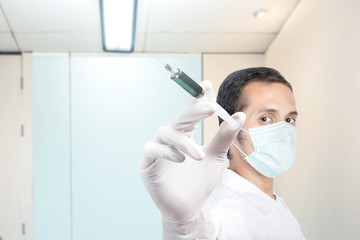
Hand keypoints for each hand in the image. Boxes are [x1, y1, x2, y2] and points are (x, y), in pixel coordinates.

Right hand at [139, 81, 245, 237]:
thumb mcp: (216, 157)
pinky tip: (179, 159)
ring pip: (165, 133)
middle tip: (211, 108)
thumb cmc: (201, 182)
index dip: (196, 100)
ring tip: (199, 155)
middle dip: (193, 112)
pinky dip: (165, 151)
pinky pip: (151, 150)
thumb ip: (224, 137)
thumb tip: (238, 116)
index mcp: (185, 135)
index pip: (190, 114)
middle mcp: (170, 139)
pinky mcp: (147, 165)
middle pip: (178, 119)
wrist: (191, 209)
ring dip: (183, 141)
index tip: (207, 85)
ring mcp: (157, 151)